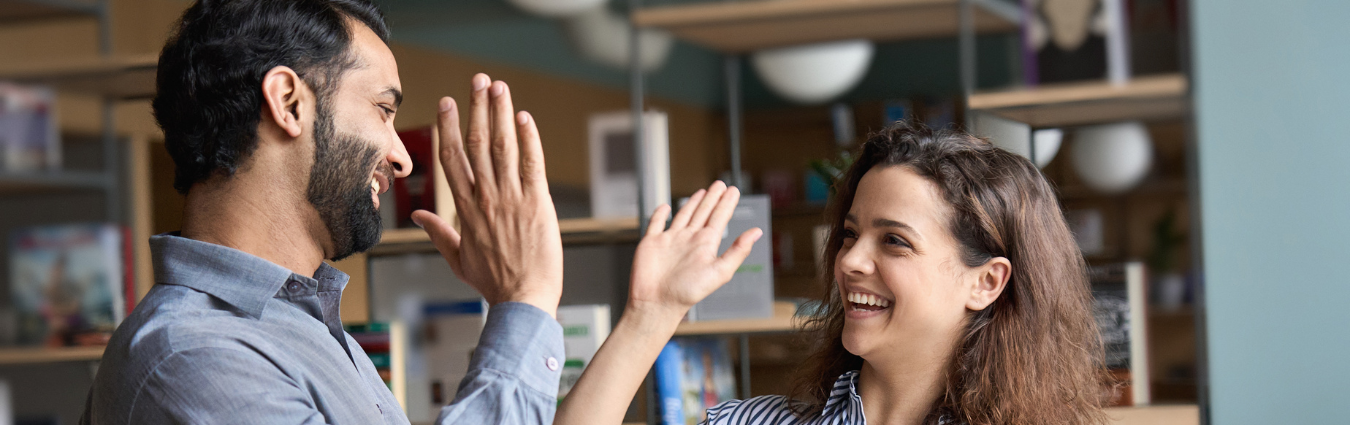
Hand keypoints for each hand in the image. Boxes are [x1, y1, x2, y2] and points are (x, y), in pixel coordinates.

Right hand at [411, 74, 562, 316]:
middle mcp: (485, 198)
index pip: (452, 159)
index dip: (448, 127)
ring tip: (499, 87)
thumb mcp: (458, 259)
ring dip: (500, 113)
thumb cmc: (494, 283)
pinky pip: (532, 164)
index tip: (448, 102)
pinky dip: (529, 139)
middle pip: (476, 144)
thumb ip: (439, 233)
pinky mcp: (538, 203)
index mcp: (465, 210)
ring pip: (502, 147)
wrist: (522, 300)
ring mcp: (511, 199)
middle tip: (478, 80)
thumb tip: (421, 216)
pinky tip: (524, 117)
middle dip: (476, 108)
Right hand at [627, 181, 762, 320]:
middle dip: (712, 198)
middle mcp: (689, 240)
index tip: (734, 190)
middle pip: (704, 212)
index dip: (727, 203)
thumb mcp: (720, 271)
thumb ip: (738, 251)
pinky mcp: (651, 242)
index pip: (719, 218)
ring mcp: (670, 240)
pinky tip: (665, 207)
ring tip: (702, 192)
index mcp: (706, 245)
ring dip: (693, 203)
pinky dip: (660, 214)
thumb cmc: (688, 293)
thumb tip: (757, 232)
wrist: (657, 303)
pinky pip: (656, 223)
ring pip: (684, 215)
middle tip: (721, 184)